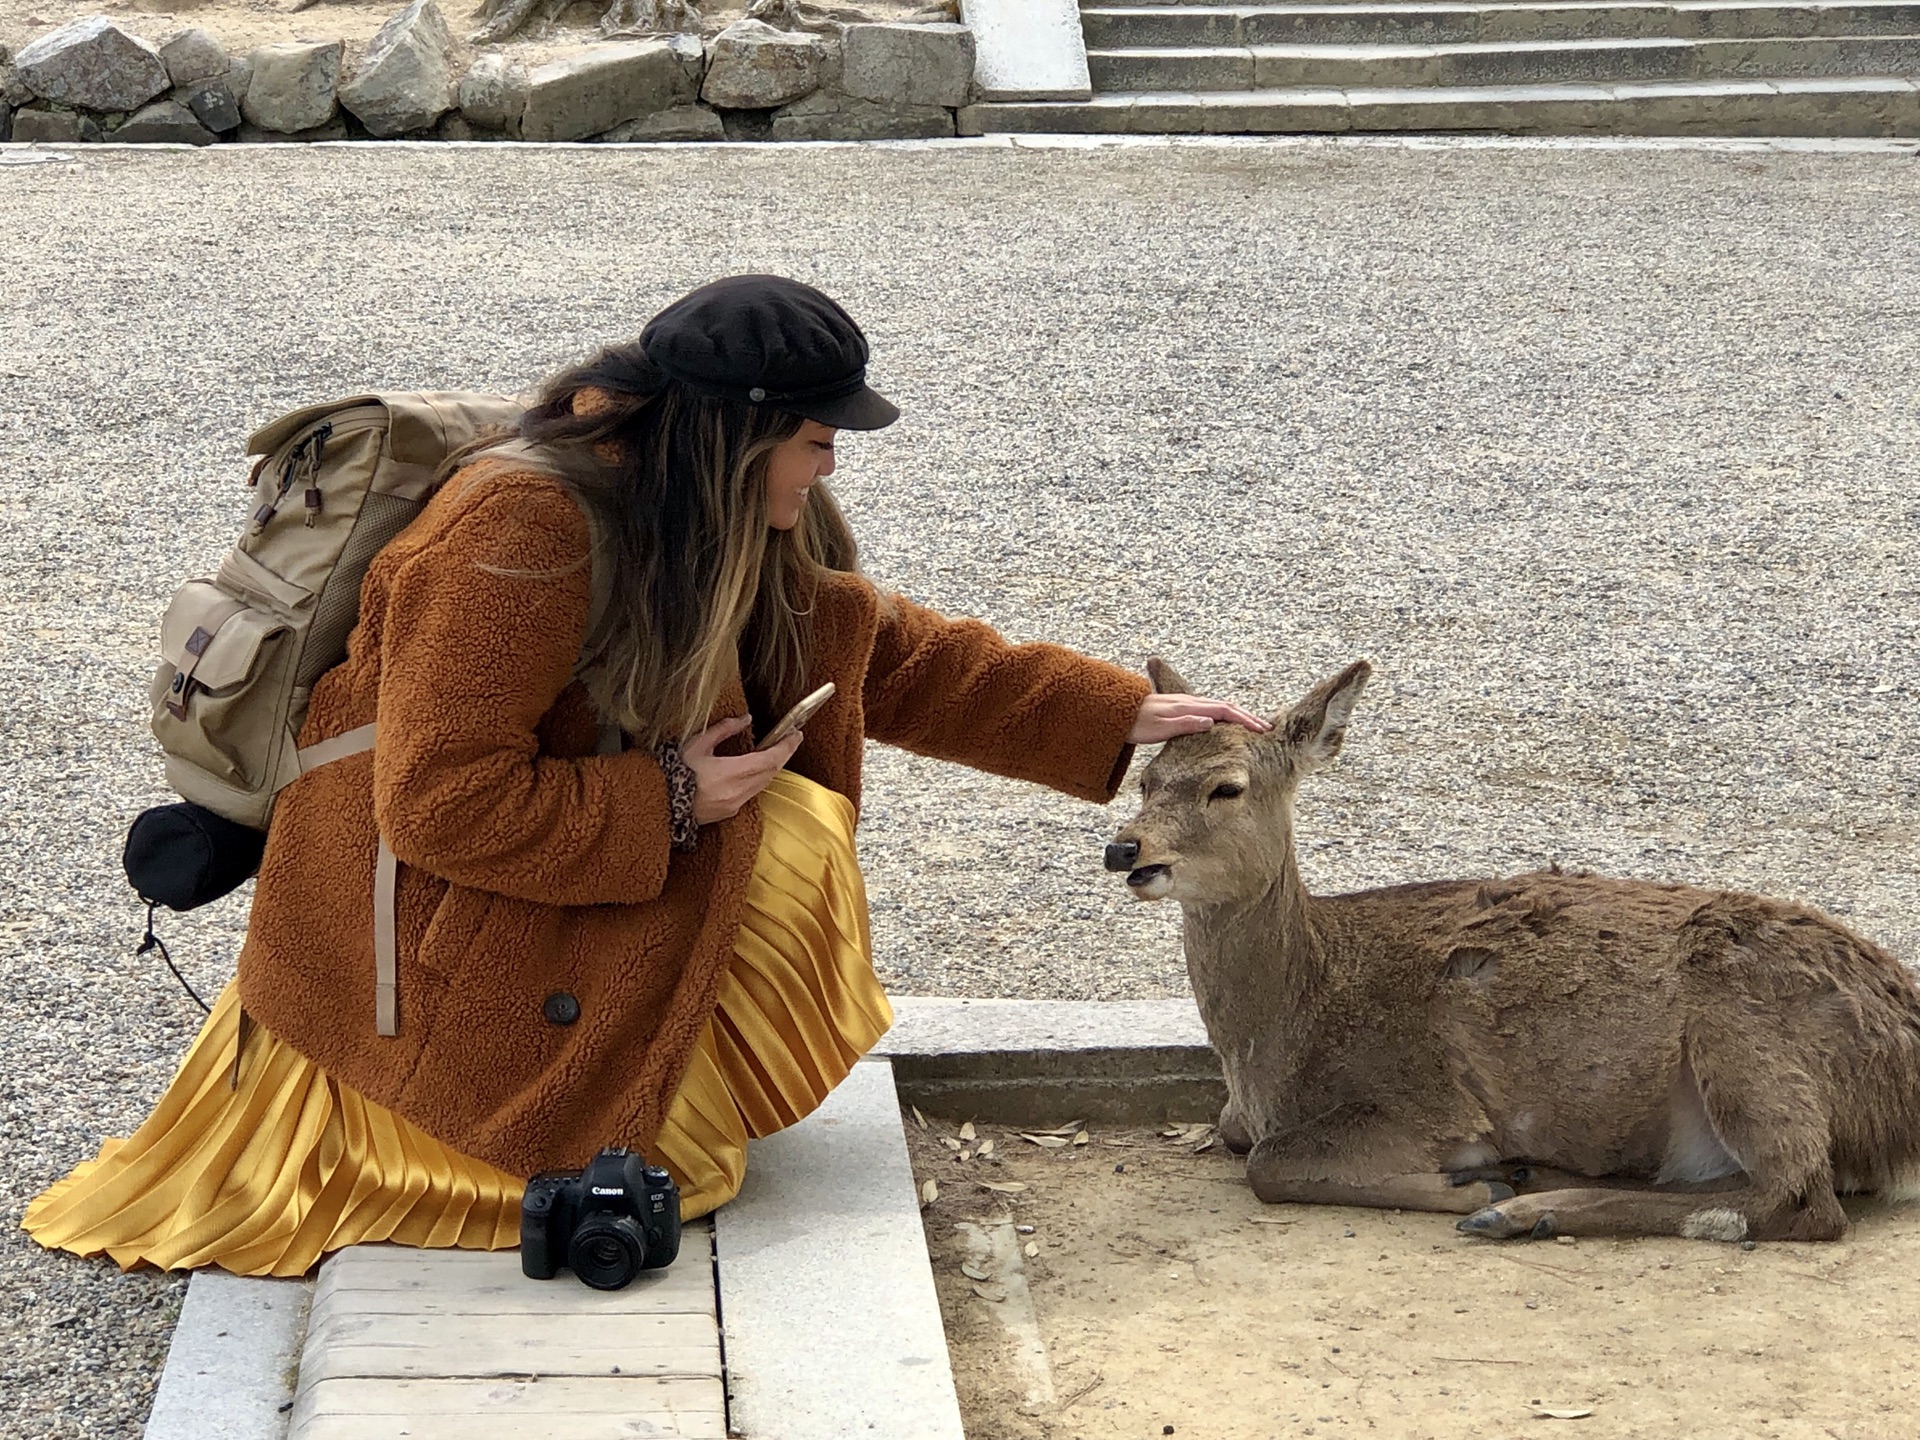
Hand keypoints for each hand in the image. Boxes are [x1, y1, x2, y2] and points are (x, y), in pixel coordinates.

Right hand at [684, 717, 802, 825]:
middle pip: (771, 773)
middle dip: (782, 755)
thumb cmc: (673, 772)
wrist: (659, 803)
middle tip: (789, 739)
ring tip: (774, 751)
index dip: (786, 747)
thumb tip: (746, 719)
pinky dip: (757, 779)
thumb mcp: (697, 744)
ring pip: (763, 784)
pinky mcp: (728, 812)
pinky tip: (754, 769)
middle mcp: (736, 792)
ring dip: (771, 768)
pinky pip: (751, 793)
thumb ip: (724, 730)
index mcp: (729, 773)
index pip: (770, 759)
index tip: (796, 734)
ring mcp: (734, 805)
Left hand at [1129, 692, 1272, 743]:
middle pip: (1226, 706)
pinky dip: (1224, 716)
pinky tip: (1224, 724)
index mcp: (1188, 706)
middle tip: (1267, 728)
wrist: (1116, 711)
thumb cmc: (1136, 724)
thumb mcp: (1159, 728)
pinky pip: (1209, 710)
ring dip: (1238, 716)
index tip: (1262, 730)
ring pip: (1218, 707)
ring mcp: (1184, 704)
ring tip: (1252, 726)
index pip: (1224, 710)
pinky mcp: (1179, 709)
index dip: (1245, 720)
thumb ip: (1185, 724)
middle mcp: (1189, 702)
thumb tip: (1211, 722)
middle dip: (1247, 717)